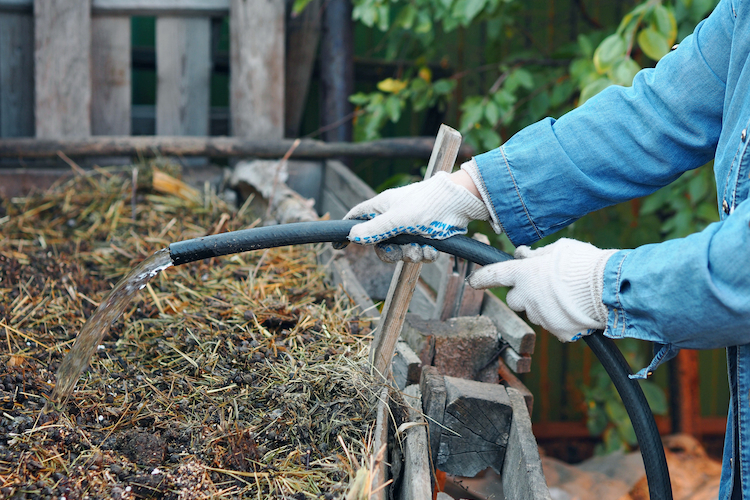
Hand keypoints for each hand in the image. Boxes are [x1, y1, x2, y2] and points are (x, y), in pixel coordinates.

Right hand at [345, 171, 490, 262]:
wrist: (460, 203)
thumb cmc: (427, 203)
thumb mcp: (398, 219)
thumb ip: (375, 229)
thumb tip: (352, 236)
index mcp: (382, 207)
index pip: (358, 217)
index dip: (349, 230)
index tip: (339, 245)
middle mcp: (394, 217)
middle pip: (381, 243)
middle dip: (392, 253)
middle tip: (402, 253)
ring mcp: (410, 227)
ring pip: (401, 250)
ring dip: (412, 254)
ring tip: (423, 250)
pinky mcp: (426, 235)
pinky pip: (418, 251)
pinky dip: (425, 254)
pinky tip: (433, 251)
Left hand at [468, 238, 617, 341]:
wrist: (611, 289)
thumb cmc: (585, 263)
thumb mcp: (560, 248)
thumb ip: (537, 255)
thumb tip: (523, 255)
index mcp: (524, 274)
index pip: (495, 275)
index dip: (482, 278)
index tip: (474, 281)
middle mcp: (527, 297)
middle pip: (514, 300)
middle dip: (523, 294)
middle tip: (541, 286)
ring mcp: (542, 317)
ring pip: (536, 312)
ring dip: (544, 306)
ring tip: (567, 295)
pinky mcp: (558, 332)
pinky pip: (554, 325)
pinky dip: (561, 319)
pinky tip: (576, 309)